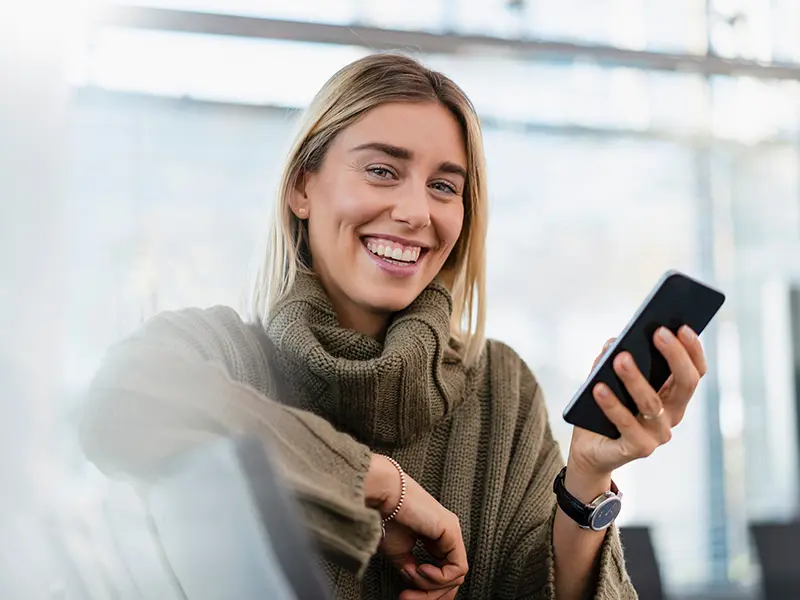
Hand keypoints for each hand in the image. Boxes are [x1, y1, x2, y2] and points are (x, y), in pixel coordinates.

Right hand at [364, 455, 466, 598]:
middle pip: (452, 579)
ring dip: (430, 585)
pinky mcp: (452, 531)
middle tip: (406, 598)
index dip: (427, 592)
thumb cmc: (386, 518)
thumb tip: (417, 582)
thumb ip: (412, 569)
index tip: (404, 596)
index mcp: (438, 538)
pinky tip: (420, 569)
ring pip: (456, 576)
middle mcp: (448, 535)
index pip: (444, 574)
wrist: (382, 496)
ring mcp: (452, 532)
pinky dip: (439, 577)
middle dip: (429, 595)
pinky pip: (458, 567)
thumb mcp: (400, 553)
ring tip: (411, 574)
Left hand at [568, 326, 706, 478]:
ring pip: (652, 403)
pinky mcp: (638, 448)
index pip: (694, 372)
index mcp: (673, 396)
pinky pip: (627, 424)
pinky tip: (598, 387)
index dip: (692, 349)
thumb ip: (613, 358)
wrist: (590, 449)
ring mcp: (658, 434)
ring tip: (620, 358)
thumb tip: (615, 341)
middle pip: (685, 383)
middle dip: (674, 355)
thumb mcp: (608, 377)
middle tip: (658, 331)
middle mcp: (672, 415)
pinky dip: (612, 405)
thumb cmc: (604, 407)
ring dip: (636, 379)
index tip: (682, 325)